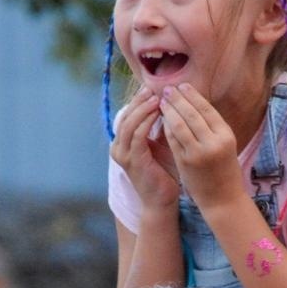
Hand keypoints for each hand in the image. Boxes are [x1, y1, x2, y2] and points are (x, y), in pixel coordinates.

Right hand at [110, 87, 179, 210]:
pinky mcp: (133, 161)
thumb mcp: (161, 145)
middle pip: (125, 117)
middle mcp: (118, 148)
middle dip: (139, 101)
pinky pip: (137, 135)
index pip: (127, 115)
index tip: (152, 88)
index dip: (138, 101)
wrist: (162, 200)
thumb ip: (159, 127)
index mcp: (122, 143)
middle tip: (153, 88)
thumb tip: (168, 103)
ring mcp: (123, 155)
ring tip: (157, 98)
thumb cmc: (164, 173)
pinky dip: (147, 121)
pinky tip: (158, 112)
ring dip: (143, 109)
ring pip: (129, 124)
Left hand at [161, 84, 242, 208]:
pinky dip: (166, 127)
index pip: (206, 109)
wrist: (223, 200)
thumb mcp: (225, 145)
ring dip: (169, 110)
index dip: (192, 95)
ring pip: (179, 125)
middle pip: (192, 114)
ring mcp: (198, 152)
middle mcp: (213, 142)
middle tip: (167, 89)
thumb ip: (211, 128)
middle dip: (177, 99)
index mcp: (226, 135)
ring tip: (162, 101)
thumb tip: (194, 104)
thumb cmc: (225, 171)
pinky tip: (162, 119)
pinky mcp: (185, 162)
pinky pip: (173, 139)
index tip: (182, 85)